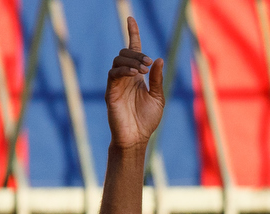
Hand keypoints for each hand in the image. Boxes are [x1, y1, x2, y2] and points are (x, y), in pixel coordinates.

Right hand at [106, 17, 163, 150]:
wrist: (137, 138)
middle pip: (125, 52)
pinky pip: (113, 74)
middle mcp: (126, 77)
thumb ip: (156, 79)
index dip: (132, 33)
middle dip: (137, 53)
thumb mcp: (157, 97)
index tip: (131, 19)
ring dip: (131, 61)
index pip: (133, 49)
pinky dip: (123, 70)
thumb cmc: (147, 120)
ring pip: (118, 60)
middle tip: (148, 65)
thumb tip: (158, 60)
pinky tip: (134, 75)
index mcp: (137, 76)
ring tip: (143, 70)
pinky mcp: (111, 91)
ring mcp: (117, 83)